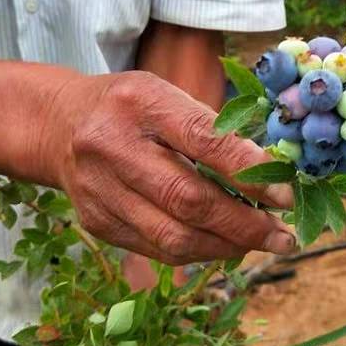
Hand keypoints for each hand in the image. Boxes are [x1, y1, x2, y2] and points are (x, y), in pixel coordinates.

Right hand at [43, 71, 295, 264]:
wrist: (60, 125)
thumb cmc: (129, 106)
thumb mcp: (165, 94)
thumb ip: (210, 128)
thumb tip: (269, 173)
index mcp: (139, 102)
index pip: (203, 140)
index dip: (249, 173)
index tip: (285, 196)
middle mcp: (112, 146)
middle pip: (187, 199)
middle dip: (244, 224)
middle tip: (282, 235)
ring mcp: (99, 190)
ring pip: (172, 236)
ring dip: (225, 246)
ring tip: (259, 243)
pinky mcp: (96, 222)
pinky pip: (156, 249)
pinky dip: (197, 252)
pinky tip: (223, 245)